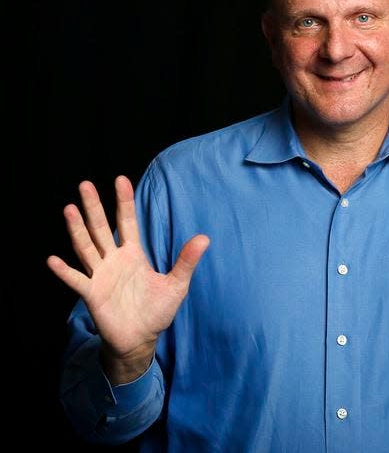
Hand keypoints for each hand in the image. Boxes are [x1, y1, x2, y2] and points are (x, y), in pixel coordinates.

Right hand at [48, 176, 208, 382]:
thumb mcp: (176, 284)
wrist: (141, 338)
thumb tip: (205, 238)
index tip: (120, 179)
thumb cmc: (157, 310)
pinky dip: (65, 271)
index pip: (127, 222)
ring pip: (87, 248)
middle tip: (85, 184)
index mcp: (134, 254)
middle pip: (101, 229)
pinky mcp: (92, 294)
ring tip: (69, 209)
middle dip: (94, 207)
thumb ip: (186, 261)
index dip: (124, 202)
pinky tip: (54, 260)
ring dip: (77, 230)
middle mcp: (114, 260)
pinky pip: (77, 280)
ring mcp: (101, 275)